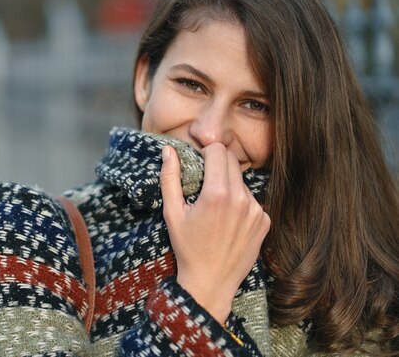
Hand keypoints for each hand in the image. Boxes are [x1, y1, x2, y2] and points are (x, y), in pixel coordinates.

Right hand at [160, 143, 269, 322]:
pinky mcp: (265, 221)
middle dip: (217, 164)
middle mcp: (241, 199)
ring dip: (228, 184)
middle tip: (204, 182)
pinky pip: (251, 199)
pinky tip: (228, 220)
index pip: (218, 150)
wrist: (211, 282)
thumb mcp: (172, 213)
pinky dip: (239, 202)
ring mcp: (256, 210)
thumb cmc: (187, 248)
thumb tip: (168, 150)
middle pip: (232, 161)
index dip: (205, 152)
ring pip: (241, 180)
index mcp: (217, 194)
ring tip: (215, 206)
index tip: (198, 163)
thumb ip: (170, 178)